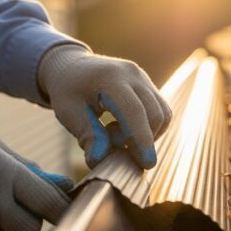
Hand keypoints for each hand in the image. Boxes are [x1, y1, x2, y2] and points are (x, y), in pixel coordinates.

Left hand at [38, 45, 171, 168]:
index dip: (141, 139)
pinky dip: (148, 128)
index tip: (146, 164)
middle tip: (113, 146)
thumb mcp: (68, 112)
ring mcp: (144, 78)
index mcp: (110, 78)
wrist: (72, 65)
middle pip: (154, 114)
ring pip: (163, 114)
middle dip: (142, 141)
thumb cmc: (67, 90)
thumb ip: (87, 135)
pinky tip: (124, 128)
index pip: (133, 111)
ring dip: (146, 135)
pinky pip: (161, 111)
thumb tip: (100, 160)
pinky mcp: (149, 86)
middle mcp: (133, 74)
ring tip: (115, 134)